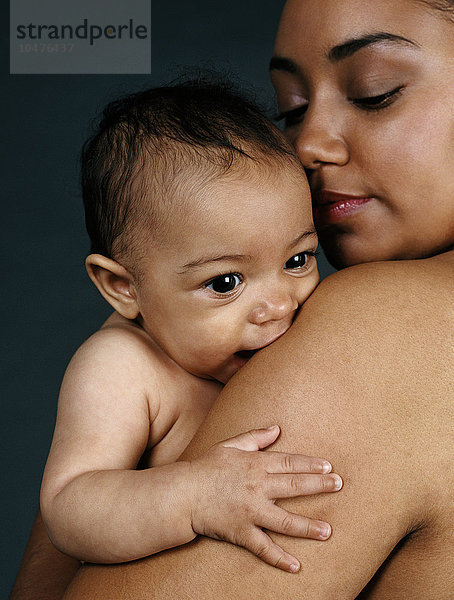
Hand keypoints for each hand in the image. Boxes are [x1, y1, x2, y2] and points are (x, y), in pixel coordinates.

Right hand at [187, 425, 341, 572]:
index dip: (310, 464)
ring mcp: (250, 511)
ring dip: (308, 527)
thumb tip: (277, 428)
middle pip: (294, 486)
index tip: (328, 467)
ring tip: (328, 531)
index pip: (289, 463)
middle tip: (340, 486)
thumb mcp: (230, 445)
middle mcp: (257, 487)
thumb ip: (255, 436)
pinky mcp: (241, 531)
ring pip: (285, 521)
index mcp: (255, 464)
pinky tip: (296, 566)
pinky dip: (279, 558)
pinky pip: (263, 547)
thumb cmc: (206, 467)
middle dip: (319, 486)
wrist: (182, 493)